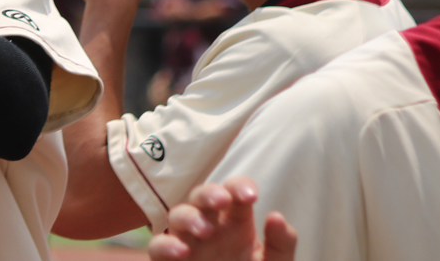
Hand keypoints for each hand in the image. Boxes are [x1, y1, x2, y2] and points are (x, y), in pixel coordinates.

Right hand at [148, 178, 297, 260]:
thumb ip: (281, 244)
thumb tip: (276, 216)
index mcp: (235, 222)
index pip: (233, 192)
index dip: (238, 186)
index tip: (250, 196)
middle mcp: (209, 227)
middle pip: (201, 196)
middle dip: (209, 193)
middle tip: (221, 201)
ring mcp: (187, 242)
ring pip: (176, 215)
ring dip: (188, 217)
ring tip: (205, 230)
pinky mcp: (168, 260)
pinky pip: (157, 246)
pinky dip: (166, 245)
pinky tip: (182, 251)